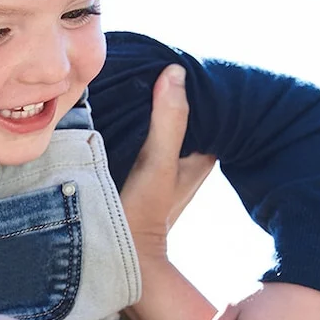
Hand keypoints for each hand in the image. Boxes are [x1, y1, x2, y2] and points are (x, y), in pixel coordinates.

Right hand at [120, 64, 214, 258]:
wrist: (116, 260)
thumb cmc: (143, 216)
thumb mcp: (157, 164)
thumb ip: (168, 121)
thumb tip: (176, 71)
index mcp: (201, 157)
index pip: (207, 108)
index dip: (193, 84)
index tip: (172, 59)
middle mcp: (184, 162)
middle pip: (180, 115)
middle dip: (166, 91)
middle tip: (144, 61)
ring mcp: (160, 170)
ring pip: (157, 126)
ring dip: (145, 107)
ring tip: (127, 77)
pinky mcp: (135, 175)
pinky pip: (136, 137)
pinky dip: (129, 122)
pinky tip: (112, 108)